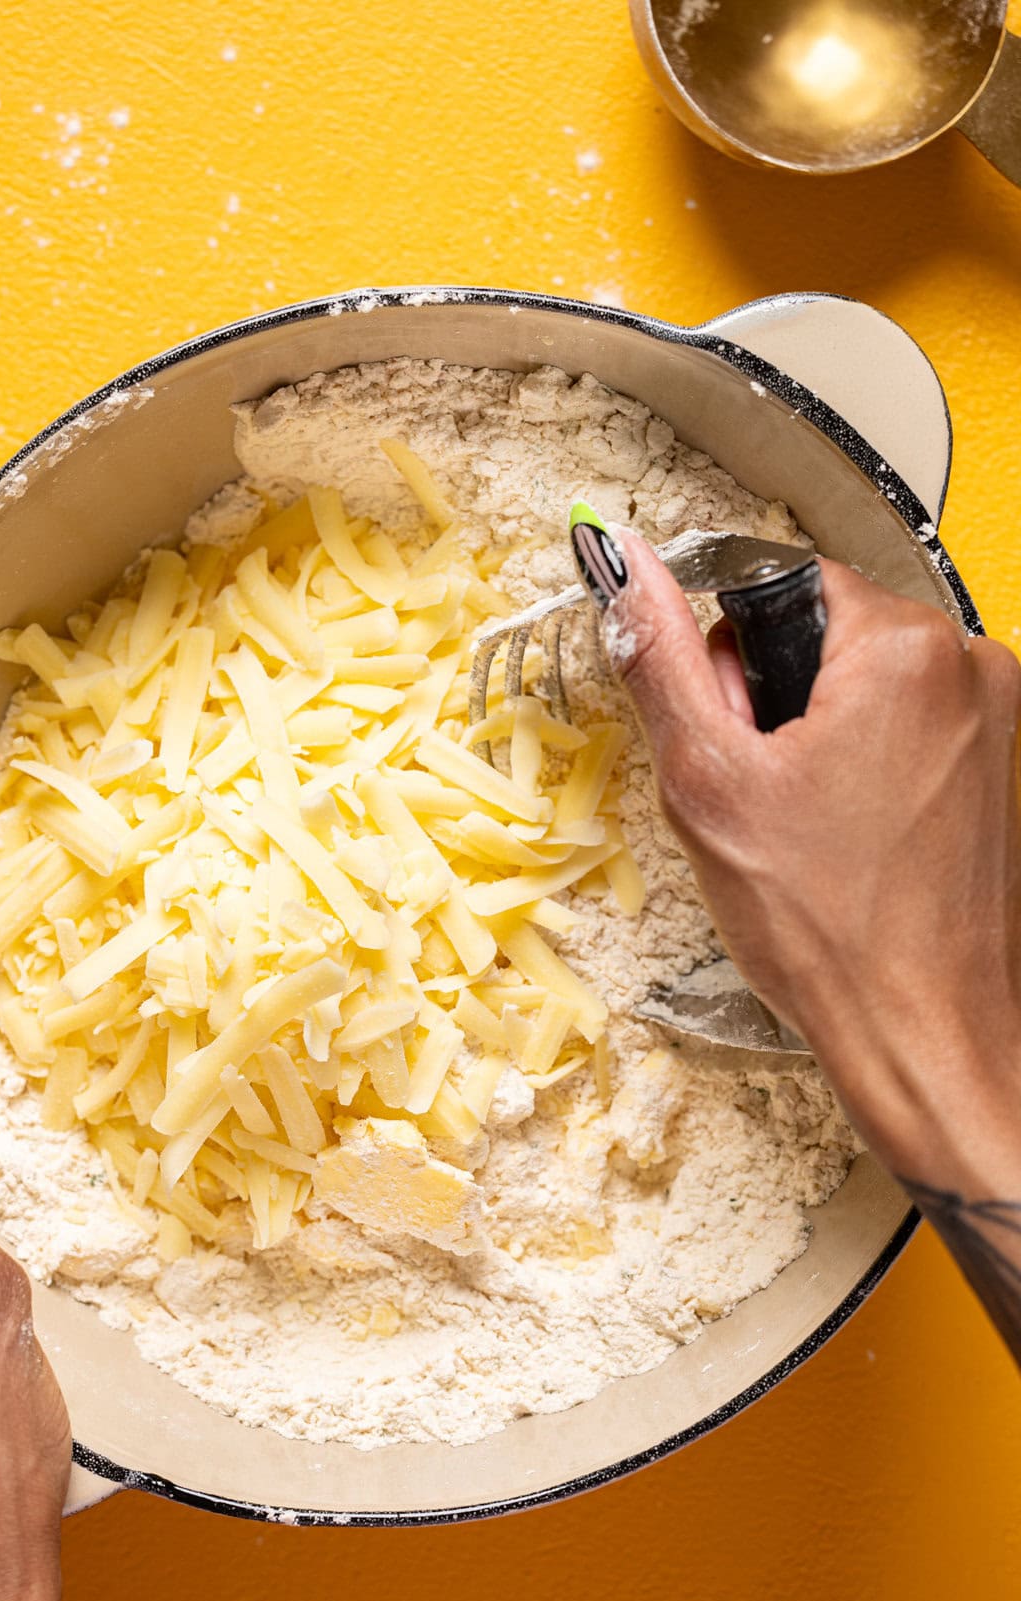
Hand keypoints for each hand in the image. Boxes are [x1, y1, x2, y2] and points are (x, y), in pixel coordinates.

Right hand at [595, 529, 1020, 1362]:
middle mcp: (969, 664)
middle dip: (773, 704)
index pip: (777, 588)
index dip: (733, 668)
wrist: (922, 1031)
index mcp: (903, 647)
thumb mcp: (710, 783)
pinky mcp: (998, 767)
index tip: (739, 744)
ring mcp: (996, 719)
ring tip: (805, 829)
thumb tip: (623, 564)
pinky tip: (843, 841)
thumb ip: (664, 658)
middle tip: (764, 798)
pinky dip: (860, 771)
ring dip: (813, 742)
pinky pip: (903, 731)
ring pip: (860, 687)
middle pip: (823, 636)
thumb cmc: (829, 927)